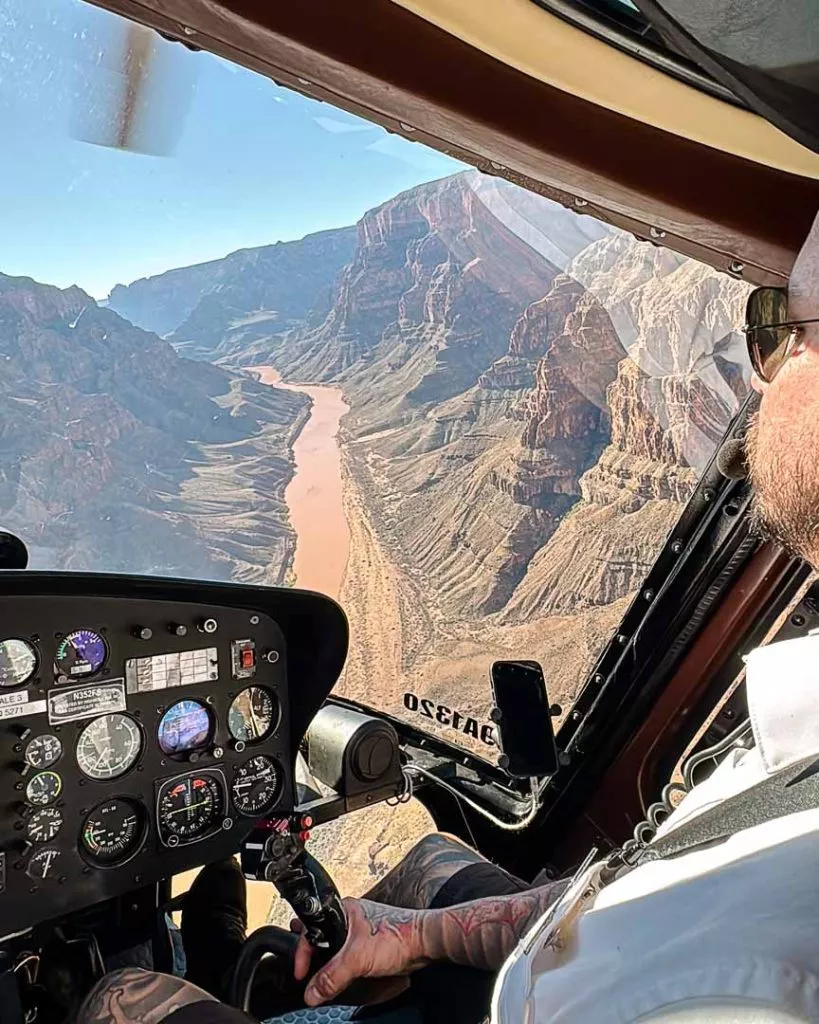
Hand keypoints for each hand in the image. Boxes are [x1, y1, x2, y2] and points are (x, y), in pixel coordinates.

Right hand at [293, 898, 426, 1005]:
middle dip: (312, 955)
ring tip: (319, 976)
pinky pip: (348, 954)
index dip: (302, 952)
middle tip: (304, 973)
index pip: (312, 929)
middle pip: (322, 938)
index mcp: (345, 909)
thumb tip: (312, 992)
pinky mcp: (370, 944)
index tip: (301, 973)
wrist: (425, 943)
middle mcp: (351, 917)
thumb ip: (332, 976)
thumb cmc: (399, 936)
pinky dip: (342, 965)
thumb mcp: (358, 958)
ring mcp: (361, 931)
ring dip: (328, 962)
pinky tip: (341, 974)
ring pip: (336, 947)